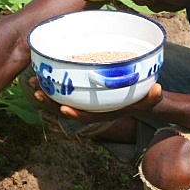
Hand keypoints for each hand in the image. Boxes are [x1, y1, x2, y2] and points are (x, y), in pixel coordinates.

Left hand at [29, 75, 162, 122]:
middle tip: (37, 91)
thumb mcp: (150, 98)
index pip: (87, 117)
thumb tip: (157, 89)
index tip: (63, 109)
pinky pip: (64, 91)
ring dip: (47, 92)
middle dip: (51, 102)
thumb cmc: (143, 99)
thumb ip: (152, 95)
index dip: (75, 114)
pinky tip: (43, 73)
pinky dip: (53, 84)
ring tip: (32, 82)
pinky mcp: (82, 93)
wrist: (139, 100)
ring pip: (61, 100)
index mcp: (104, 112)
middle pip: (67, 109)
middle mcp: (91, 109)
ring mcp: (85, 102)